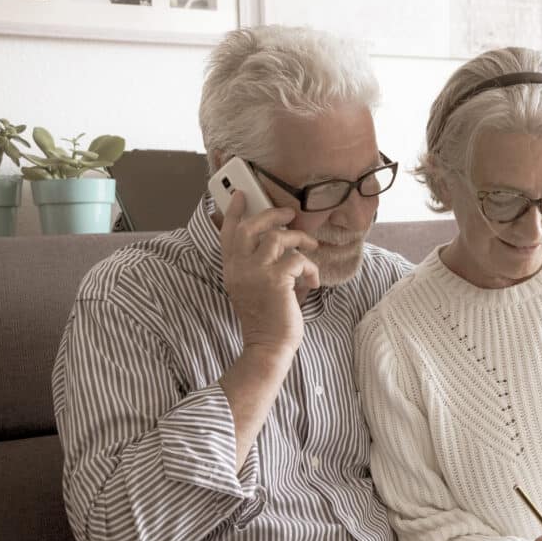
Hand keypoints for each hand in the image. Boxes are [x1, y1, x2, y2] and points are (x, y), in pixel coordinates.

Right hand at [219, 190, 319, 355]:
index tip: (240, 195)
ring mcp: (256, 272)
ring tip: (311, 248)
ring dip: (301, 240)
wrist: (268, 346)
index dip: (233, 211)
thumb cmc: (266, 320)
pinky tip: (313, 282)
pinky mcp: (275, 280)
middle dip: (273, 214)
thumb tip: (284, 242)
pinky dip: (310, 268)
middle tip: (290, 214)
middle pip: (252, 226)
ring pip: (280, 238)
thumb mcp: (255, 288)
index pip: (228, 233)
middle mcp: (239, 268)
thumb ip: (261, 265)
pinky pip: (298, 260)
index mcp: (232, 269)